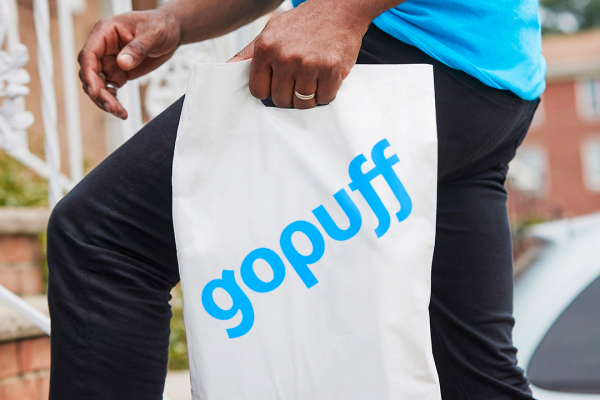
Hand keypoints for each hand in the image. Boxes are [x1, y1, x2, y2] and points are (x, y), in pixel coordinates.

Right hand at [78, 10, 180, 118]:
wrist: (170, 32)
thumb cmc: (159, 26)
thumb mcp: (152, 34)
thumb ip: (137, 49)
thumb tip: (122, 63)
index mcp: (105, 32)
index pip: (89, 54)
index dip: (89, 74)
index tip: (95, 91)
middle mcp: (103, 47)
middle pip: (90, 73)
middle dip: (99, 93)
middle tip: (113, 108)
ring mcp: (109, 61)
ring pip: (97, 84)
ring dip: (105, 100)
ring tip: (120, 112)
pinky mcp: (118, 72)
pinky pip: (108, 88)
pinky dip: (112, 100)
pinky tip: (120, 109)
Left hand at [228, 0, 370, 108]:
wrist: (339, 9)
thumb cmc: (302, 23)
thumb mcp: (270, 32)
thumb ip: (248, 54)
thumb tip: (227, 68)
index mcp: (266, 48)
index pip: (258, 91)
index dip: (268, 91)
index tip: (277, 84)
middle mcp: (285, 57)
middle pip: (281, 100)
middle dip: (289, 95)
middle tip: (298, 80)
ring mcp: (308, 64)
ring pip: (303, 103)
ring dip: (309, 96)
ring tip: (312, 78)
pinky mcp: (331, 70)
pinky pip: (324, 99)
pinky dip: (326, 93)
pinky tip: (325, 77)